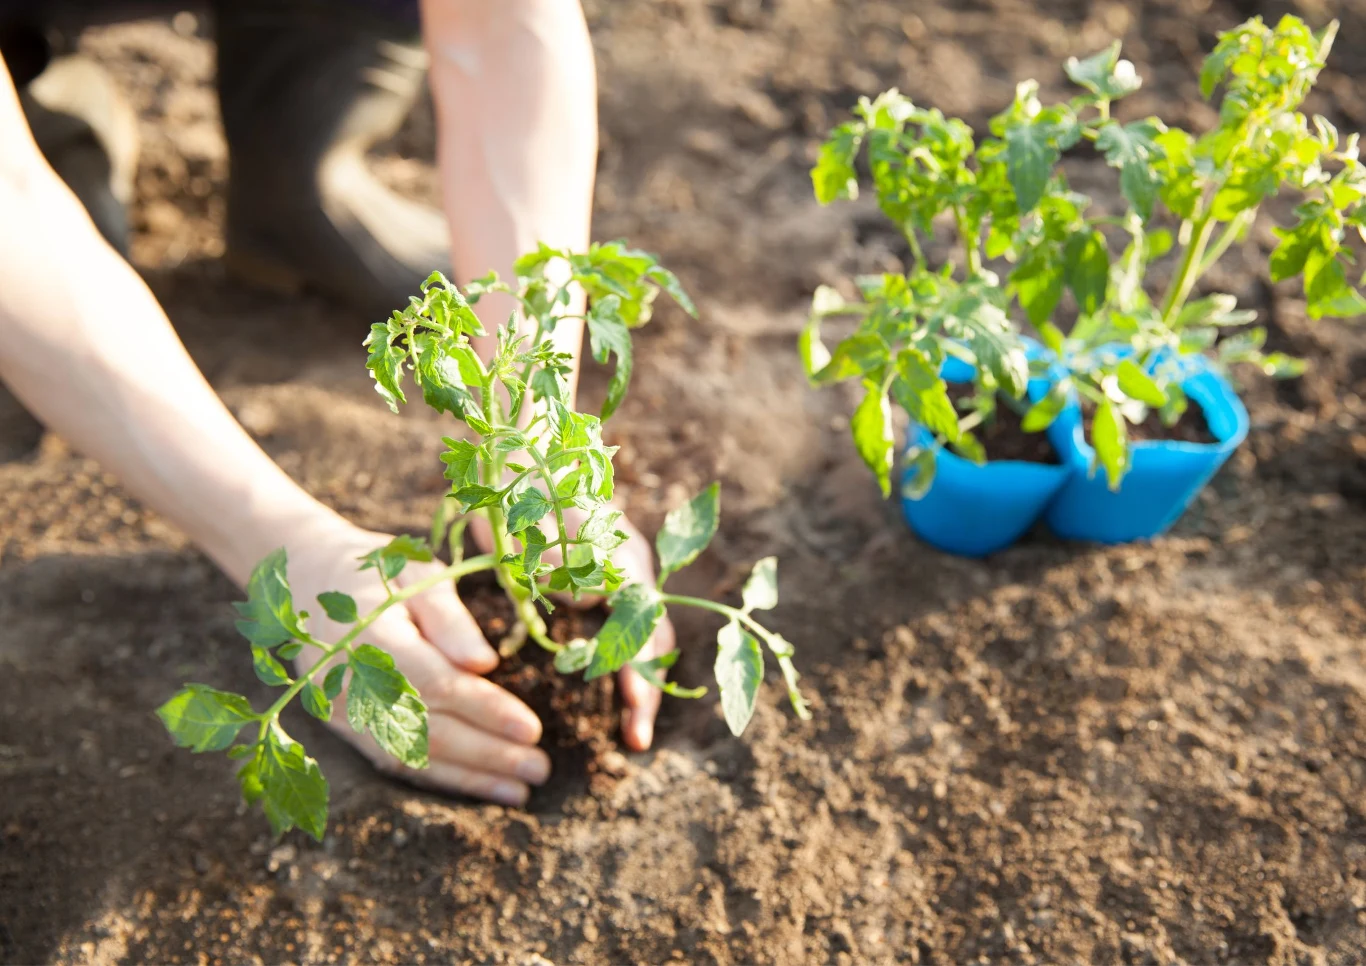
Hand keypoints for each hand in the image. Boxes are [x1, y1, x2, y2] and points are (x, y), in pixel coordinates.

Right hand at [281, 519, 549, 805]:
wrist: (308, 578)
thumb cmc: (380, 571)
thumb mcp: (418, 574)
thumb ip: (449, 619)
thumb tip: (484, 664)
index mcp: (372, 637)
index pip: (437, 684)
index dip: (486, 710)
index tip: (532, 729)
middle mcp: (350, 683)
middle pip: (427, 730)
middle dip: (488, 754)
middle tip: (539, 770)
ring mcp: (341, 711)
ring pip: (412, 755)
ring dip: (468, 777)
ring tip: (519, 792)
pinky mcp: (343, 726)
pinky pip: (394, 759)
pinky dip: (439, 776)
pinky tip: (477, 787)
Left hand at [470, 502, 675, 751]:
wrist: (520, 453)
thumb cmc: (519, 487)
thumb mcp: (529, 521)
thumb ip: (557, 557)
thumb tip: (587, 601)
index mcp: (619, 552)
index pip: (641, 620)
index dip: (639, 666)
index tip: (633, 707)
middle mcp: (632, 564)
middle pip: (653, 633)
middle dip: (647, 687)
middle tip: (636, 739)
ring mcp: (625, 570)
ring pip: (646, 632)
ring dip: (641, 679)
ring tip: (632, 731)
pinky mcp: (609, 577)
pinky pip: (628, 625)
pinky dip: (626, 660)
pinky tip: (622, 692)